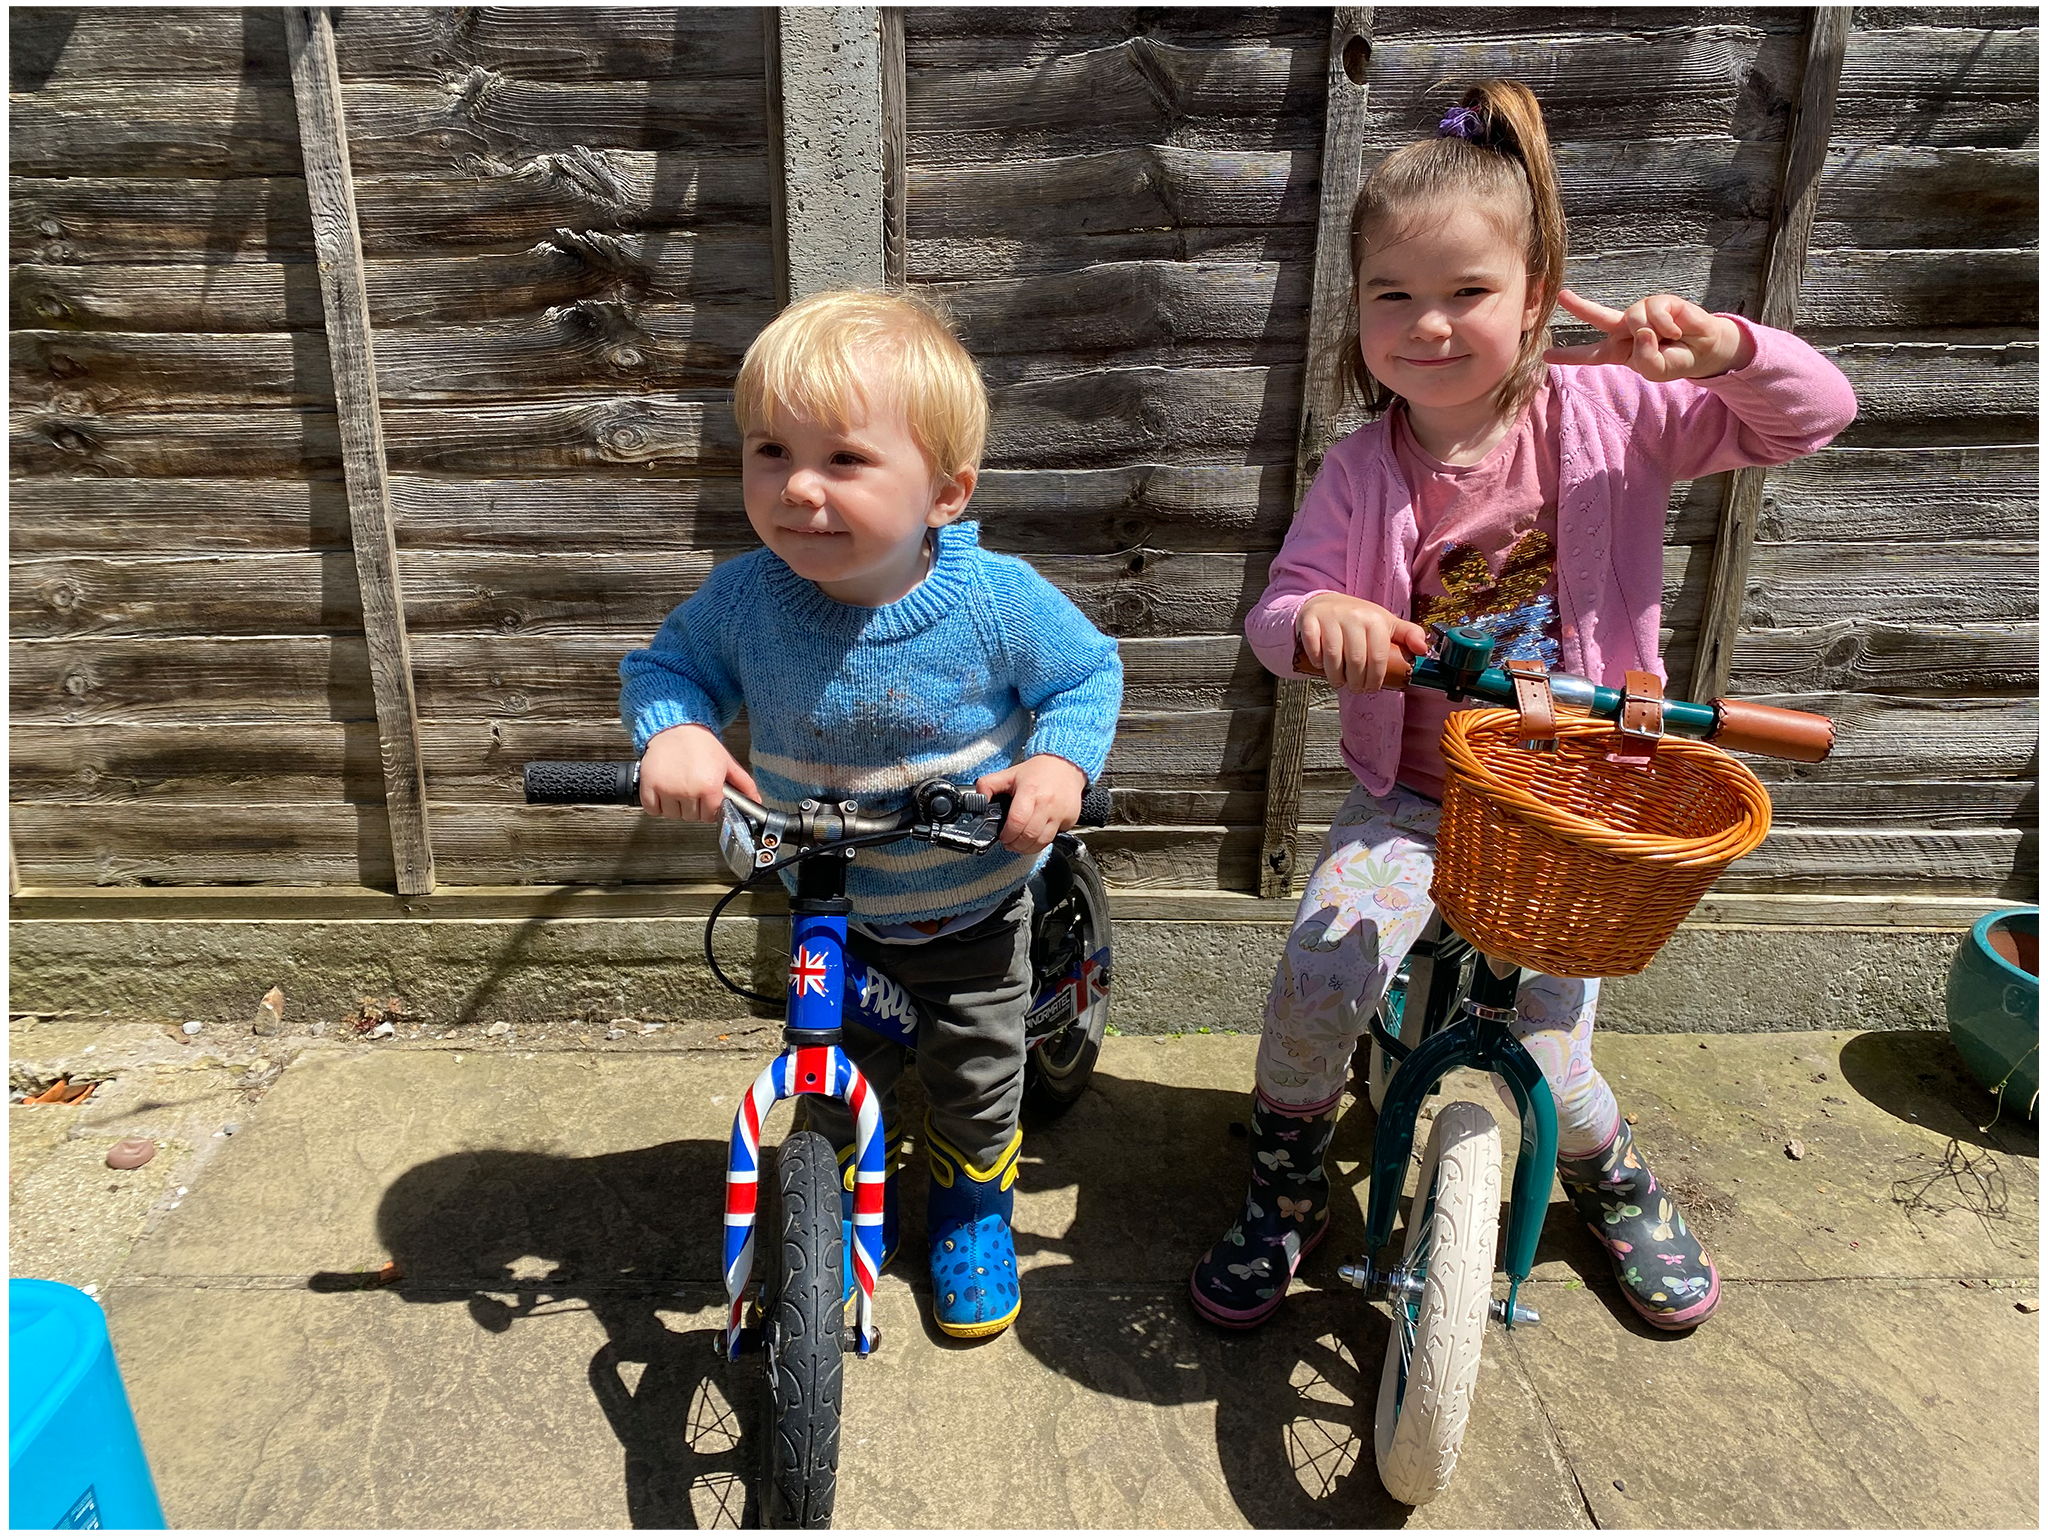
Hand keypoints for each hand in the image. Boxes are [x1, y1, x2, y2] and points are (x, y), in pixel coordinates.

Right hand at [637, 723, 760, 821]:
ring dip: (675, 806)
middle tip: (692, 789)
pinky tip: (664, 791)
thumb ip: (744, 784)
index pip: (710, 816)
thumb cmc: (701, 743)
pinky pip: (652, 810)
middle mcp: (688, 790)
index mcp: (709, 786)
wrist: (676, 726)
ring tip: (678, 787)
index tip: (706, 799)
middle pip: (691, 817)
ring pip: (672, 815)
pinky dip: (656, 805)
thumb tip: (755, 801)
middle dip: (693, 807)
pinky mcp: (649, 786)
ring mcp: (667, 789)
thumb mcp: (727, 762)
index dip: (709, 808)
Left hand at [976, 753, 1085, 856]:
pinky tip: (1036, 834)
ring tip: (1020, 843)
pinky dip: (1043, 840)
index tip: (1003, 837)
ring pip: (1043, 842)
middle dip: (1016, 845)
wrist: (1066, 765)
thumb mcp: (1009, 774)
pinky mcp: (1071, 819)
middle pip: (1030, 836)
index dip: (1007, 835)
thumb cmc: (1037, 771)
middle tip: (1009, 843)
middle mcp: (1047, 803)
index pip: (1017, 822)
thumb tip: (977, 801)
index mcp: (1029, 791)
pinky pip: (1054, 837)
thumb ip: (988, 786)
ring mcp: (1061, 812)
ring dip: (1029, 848)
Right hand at [1295, 592, 1429, 692]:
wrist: (1327, 603)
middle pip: (1355, 660)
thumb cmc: (1359, 619)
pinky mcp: (1310, 620)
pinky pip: (1313, 646)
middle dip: (1356, 682)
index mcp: (1375, 619)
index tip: (1371, 688)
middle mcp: (1353, 616)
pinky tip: (1320, 665)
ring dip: (1336, 676)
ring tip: (1339, 682)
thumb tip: (1423, 649)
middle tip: (1355, 688)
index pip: (1378, 657)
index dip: (1375, 678)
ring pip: (1333, 656)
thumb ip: (1408, 634)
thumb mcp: (1386, 624)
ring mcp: (1331, 618)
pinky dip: (1317, 660)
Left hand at [1544, 289, 1754, 380]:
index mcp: (1620, 351)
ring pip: (1635, 318)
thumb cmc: (1676, 360)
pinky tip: (1677, 331)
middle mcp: (1626, 330)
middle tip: (1562, 296)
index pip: (1590, 355)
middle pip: (1599, 317)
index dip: (1569, 356)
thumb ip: (1644, 359)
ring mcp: (1642, 314)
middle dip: (1580, 306)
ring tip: (1670, 339)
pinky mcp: (1660, 301)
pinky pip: (1655, 311)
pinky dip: (1667, 325)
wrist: (1705, 350)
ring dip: (1655, 332)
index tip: (1546, 356)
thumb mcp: (1656, 371)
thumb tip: (1641, 330)